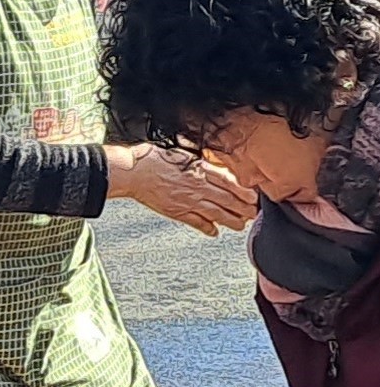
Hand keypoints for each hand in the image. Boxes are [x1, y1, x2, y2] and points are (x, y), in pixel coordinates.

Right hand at [107, 145, 255, 235]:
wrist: (132, 172)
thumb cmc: (153, 159)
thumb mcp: (183, 155)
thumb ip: (201, 164)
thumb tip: (218, 171)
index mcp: (198, 170)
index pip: (228, 183)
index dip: (243, 192)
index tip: (254, 197)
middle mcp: (196, 187)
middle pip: (226, 200)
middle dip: (243, 209)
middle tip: (253, 213)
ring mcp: (186, 201)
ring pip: (215, 213)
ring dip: (230, 221)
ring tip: (239, 225)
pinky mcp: (175, 211)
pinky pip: (195, 222)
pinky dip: (207, 228)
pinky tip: (214, 231)